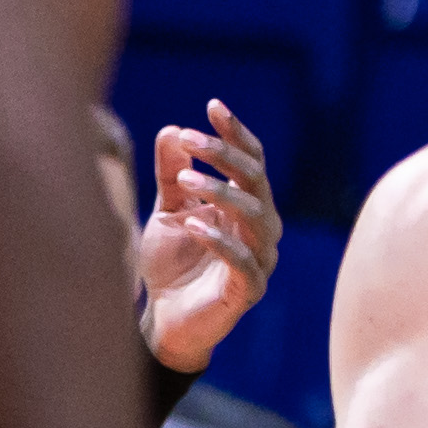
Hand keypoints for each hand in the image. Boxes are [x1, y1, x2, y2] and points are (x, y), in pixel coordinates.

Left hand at [136, 99, 280, 373]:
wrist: (165, 322)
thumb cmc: (172, 265)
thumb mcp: (167, 212)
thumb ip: (172, 176)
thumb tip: (172, 131)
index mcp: (248, 206)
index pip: (252, 161)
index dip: (236, 134)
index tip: (213, 106)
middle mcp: (262, 228)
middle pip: (256, 180)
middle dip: (224, 155)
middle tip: (190, 140)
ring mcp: (260, 259)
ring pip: (255, 215)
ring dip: (221, 193)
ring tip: (186, 180)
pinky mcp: (247, 289)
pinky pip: (243, 260)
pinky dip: (219, 240)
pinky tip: (193, 224)